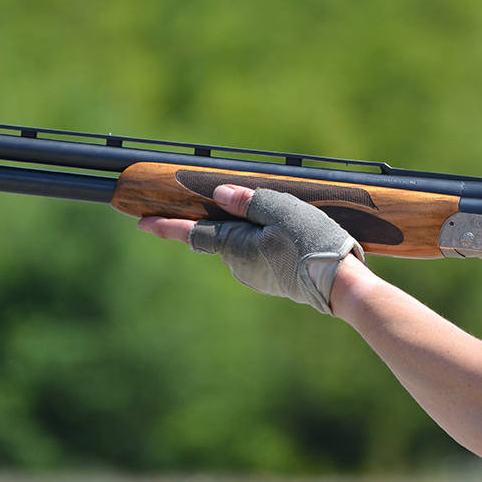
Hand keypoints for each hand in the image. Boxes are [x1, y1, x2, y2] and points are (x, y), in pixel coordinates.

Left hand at [137, 184, 365, 314]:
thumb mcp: (282, 210)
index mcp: (234, 247)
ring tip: (290, 224)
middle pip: (224, 237)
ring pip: (246, 247)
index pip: (191, 233)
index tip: (140, 221)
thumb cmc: (312, 244)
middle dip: (231, 222)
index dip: (165, 225)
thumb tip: (219, 195)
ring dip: (255, 233)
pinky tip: (295, 240)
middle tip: (250, 207)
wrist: (341, 286)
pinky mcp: (274, 283)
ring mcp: (256, 278)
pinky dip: (270, 245)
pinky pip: (262, 258)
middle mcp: (238, 266)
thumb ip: (248, 201)